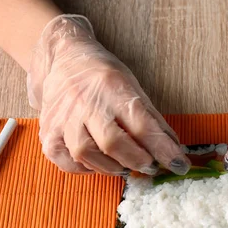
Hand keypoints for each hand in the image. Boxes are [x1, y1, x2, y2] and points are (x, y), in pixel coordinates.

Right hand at [27, 15, 189, 175]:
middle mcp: (85, 103)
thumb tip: (174, 151)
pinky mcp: (48, 133)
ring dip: (112, 168)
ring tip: (125, 166)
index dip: (163, 150)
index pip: (142, 125)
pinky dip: (87, 169)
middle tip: (149, 165)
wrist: (63, 59)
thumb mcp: (133, 87)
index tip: (180, 165)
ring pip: (86, 154)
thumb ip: (152, 120)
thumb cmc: (104, 77)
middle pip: (112, 142)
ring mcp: (62, 119)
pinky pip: (67, 162)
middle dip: (138, 160)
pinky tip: (98, 162)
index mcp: (112, 88)